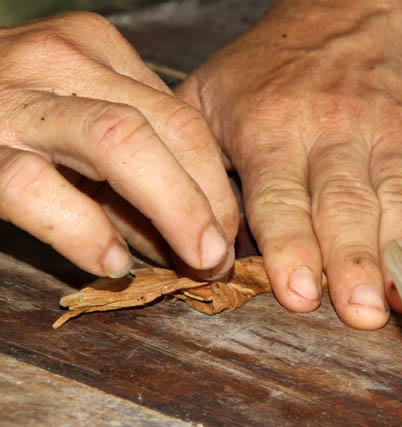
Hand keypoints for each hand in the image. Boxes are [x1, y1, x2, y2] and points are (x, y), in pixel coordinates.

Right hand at [0, 12, 237, 278]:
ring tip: (197, 260)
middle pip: (167, 126)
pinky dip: (84, 230)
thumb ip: (135, 166)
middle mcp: (58, 60)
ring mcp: (13, 98)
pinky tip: (111, 262)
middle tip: (222, 255)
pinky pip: (37, 187)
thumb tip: (198, 231)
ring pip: (119, 143)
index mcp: (95, 49)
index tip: (228, 231)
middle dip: (209, 199)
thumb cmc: (10, 118)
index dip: (216, 181)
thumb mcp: (78, 123)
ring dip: (174, 209)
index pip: (182, 116)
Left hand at [178, 1, 401, 328]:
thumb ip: (189, 158)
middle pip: (346, 205)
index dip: (290, 246)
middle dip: (354, 261)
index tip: (298, 294)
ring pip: (401, 199)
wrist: (351, 17)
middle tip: (361, 313)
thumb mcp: (209, 92)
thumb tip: (176, 232)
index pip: (281, 197)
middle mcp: (335, 130)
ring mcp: (390, 134)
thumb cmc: (271, 69)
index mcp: (272, 127)